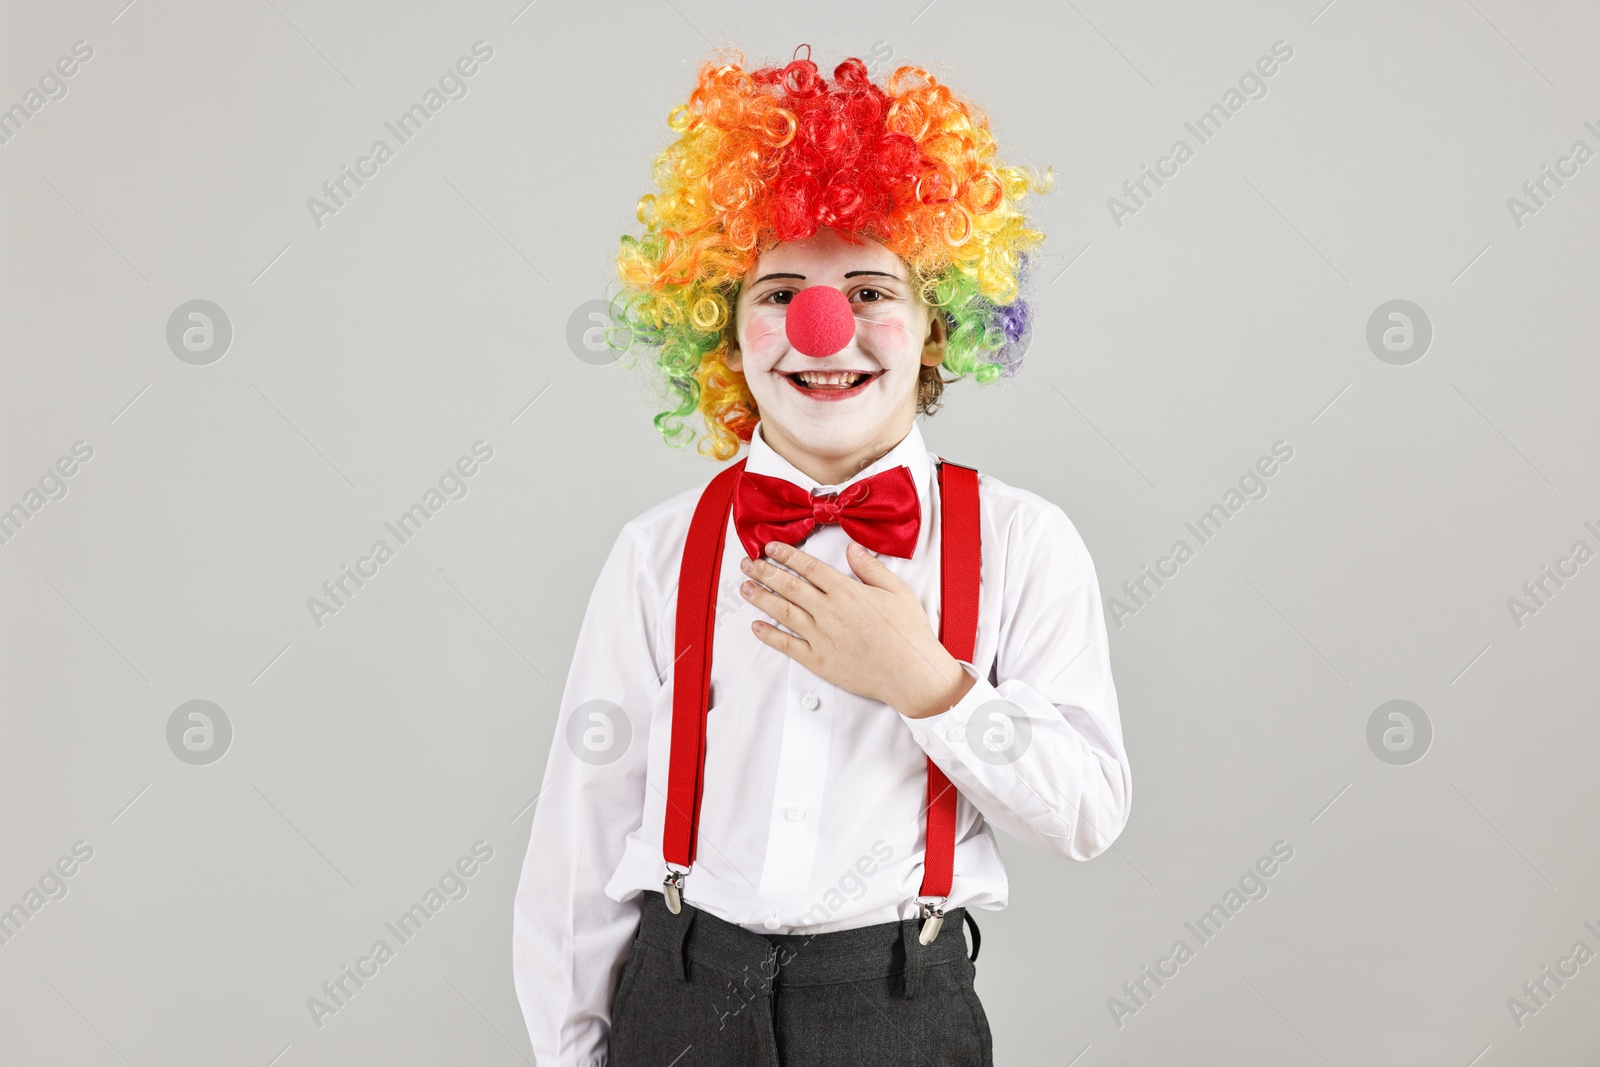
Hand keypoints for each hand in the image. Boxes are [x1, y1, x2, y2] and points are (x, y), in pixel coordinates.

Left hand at [738, 539, 975, 718]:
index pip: (809, 567)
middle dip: (765, 572)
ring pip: (783, 612)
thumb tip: (851, 549)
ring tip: (745, 587)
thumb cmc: (908, 632)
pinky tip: (756, 626)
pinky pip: (787, 645)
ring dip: (761, 598)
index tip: (770, 547)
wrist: (911, 673)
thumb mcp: (897, 591)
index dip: (786, 555)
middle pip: (789, 586)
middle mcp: (829, 611)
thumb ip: (871, 568)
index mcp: (846, 592)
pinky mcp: (818, 660)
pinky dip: (769, 635)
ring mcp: (821, 636)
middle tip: (747, 563)